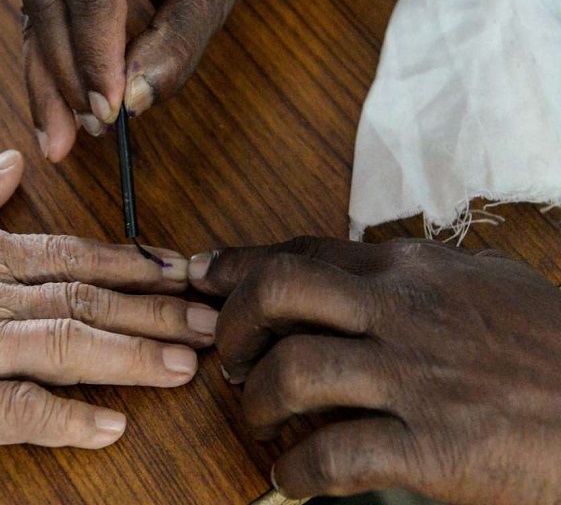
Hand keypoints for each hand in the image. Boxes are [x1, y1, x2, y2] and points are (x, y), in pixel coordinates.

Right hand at [22, 0, 283, 160]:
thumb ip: (176, 42)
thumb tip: (134, 101)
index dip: (93, 53)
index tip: (109, 109)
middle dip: (62, 73)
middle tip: (90, 127)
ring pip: (33, 9)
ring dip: (44, 79)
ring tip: (61, 135)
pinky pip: (39, 14)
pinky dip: (47, 64)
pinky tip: (57, 106)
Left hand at [189, 237, 560, 503]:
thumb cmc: (553, 349)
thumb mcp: (488, 283)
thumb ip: (424, 270)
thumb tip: (374, 263)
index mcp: (412, 272)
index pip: (302, 252)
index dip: (240, 264)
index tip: (205, 278)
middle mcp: (404, 313)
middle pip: (279, 292)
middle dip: (233, 323)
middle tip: (227, 357)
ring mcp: (415, 377)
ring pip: (293, 371)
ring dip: (257, 401)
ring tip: (258, 418)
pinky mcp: (433, 447)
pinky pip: (334, 455)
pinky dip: (297, 471)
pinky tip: (292, 478)